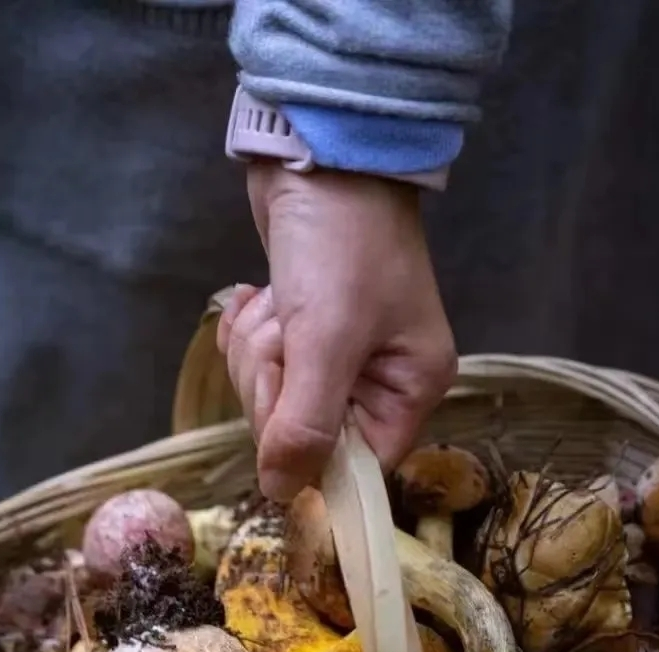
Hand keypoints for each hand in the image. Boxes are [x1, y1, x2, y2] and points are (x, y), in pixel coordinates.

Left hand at [216, 165, 456, 502]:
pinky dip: (248, 331)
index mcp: (410, 390)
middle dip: (276, 383)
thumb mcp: (326, 342)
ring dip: (258, 351)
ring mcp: (338, 354)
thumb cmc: (341, 245)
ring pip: (274, 397)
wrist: (319, 150)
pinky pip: (259, 362)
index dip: (312, 452)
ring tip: (277, 304)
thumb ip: (304, 427)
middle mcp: (379, 380)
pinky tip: (259, 297)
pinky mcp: (301, 328)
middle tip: (287, 334)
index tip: (289, 408)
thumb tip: (281, 494)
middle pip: (306, 434)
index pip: (357, 465)